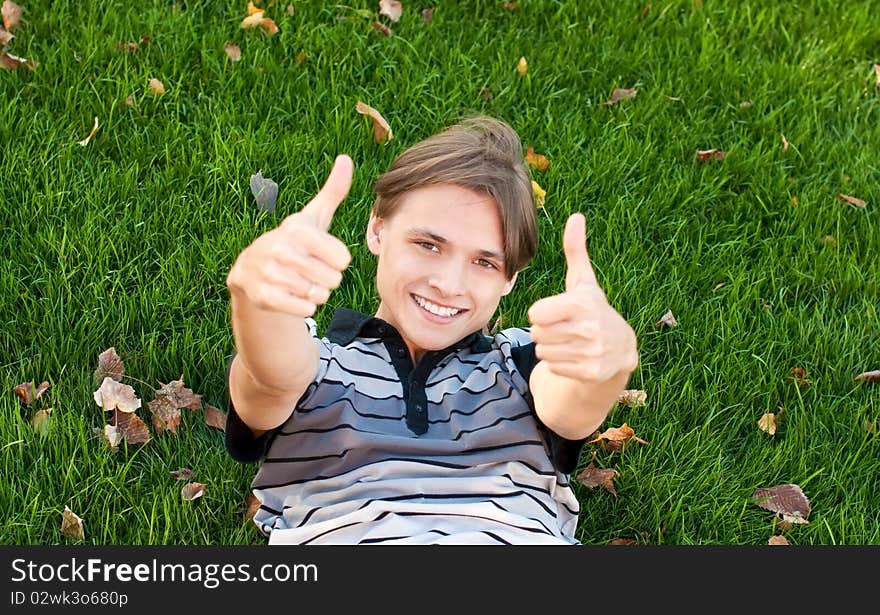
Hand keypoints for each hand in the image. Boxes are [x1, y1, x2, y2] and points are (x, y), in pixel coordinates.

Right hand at [226, 155, 353, 317]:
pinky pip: (304, 309)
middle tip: (310, 271)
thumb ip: (333, 191)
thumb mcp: (313, 217)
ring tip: (300, 282)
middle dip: (327, 280)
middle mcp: (280, 248)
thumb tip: (345, 159)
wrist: (252, 270)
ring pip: (318, 295)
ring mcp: (269, 272)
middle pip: (333, 279)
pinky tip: (292, 296)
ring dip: (315, 294)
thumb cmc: (294, 242)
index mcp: (297, 229)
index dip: (337, 262)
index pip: (343, 259)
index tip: (321, 255)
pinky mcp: (262, 296)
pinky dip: (304, 307)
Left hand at [527, 213, 637, 381]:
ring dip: (550, 348)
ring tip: (569, 341)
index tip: (555, 311)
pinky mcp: (591, 373)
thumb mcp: (584, 281)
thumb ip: (575, 250)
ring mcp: (591, 353)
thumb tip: (576, 216)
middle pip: (537, 334)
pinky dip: (559, 365)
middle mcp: (589, 329)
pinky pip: (554, 368)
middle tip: (564, 328)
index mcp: (582, 304)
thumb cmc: (592, 309)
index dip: (541, 312)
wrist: (621, 348)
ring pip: (543, 353)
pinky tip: (575, 356)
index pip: (535, 313)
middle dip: (545, 331)